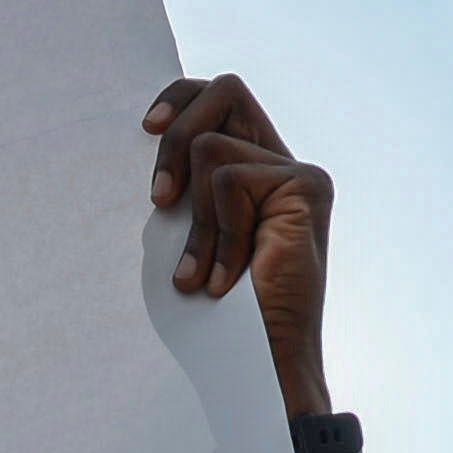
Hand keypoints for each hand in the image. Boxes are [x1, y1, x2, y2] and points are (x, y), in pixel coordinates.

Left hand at [144, 75, 334, 418]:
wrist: (255, 361)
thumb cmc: (214, 311)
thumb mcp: (186, 234)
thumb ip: (183, 186)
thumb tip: (147, 137)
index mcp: (254, 166)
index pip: (219, 95)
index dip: (180, 97)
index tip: (146, 129)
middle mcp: (281, 162)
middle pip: (223, 90)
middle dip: (177, 140)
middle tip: (160, 202)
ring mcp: (299, 174)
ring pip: (213, 149)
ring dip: (196, 220)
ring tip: (204, 272)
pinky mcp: (306, 188)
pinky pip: (229, 181)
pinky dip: (216, 234)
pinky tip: (224, 279)